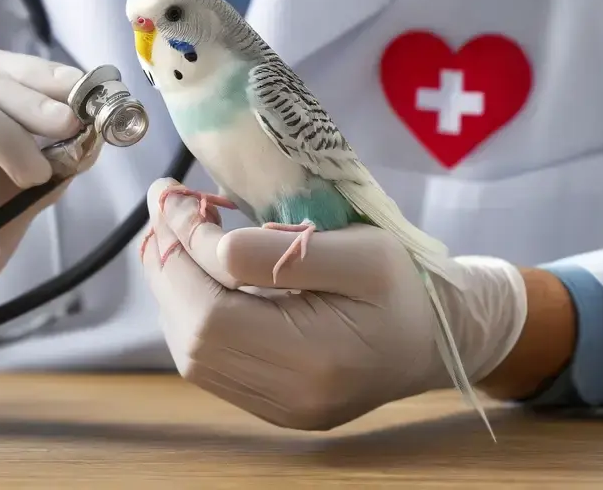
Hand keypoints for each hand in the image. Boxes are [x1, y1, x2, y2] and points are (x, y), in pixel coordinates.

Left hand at [141, 178, 528, 430]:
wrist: (439, 336)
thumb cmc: (405, 285)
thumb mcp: (361, 250)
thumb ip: (285, 250)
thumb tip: (209, 241)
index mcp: (315, 359)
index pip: (214, 308)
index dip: (184, 249)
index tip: (173, 195)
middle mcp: (289, 397)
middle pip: (192, 336)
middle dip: (166, 264)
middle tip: (164, 207)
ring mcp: (278, 408)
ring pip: (191, 351)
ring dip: (171, 287)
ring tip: (175, 231)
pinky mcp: (272, 404)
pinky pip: (208, 360)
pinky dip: (188, 310)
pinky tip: (196, 270)